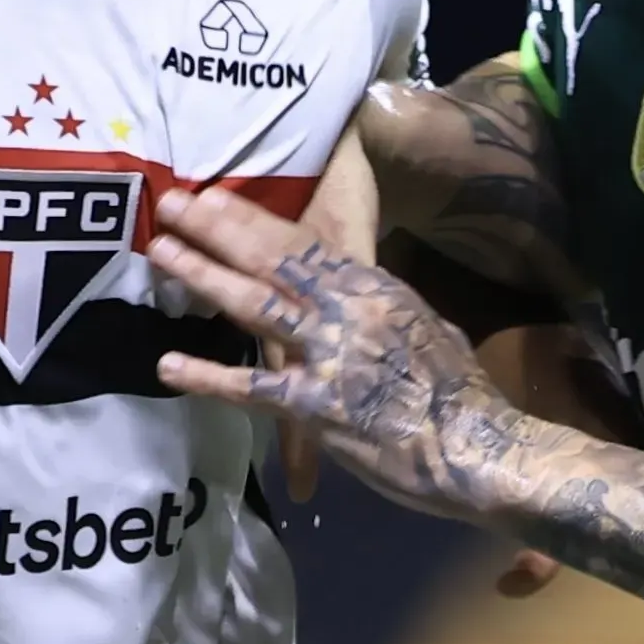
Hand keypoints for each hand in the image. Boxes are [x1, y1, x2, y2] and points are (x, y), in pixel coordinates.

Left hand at [139, 187, 505, 522]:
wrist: (484, 446)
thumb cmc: (462, 395)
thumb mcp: (424, 330)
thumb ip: (384, 311)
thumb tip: (364, 297)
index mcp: (374, 289)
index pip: (303, 244)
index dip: (254, 219)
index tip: (214, 196)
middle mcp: (348, 309)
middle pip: (272, 260)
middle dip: (216, 230)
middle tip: (171, 204)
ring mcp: (331, 355)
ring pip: (257, 305)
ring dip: (204, 277)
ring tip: (160, 253)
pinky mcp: (319, 406)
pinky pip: (254, 387)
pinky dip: (209, 376)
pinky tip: (169, 366)